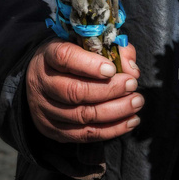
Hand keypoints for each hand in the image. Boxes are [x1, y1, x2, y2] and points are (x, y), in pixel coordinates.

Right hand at [26, 39, 142, 142]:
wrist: (45, 79)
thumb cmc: (75, 58)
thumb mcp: (90, 44)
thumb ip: (113, 49)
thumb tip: (132, 69)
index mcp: (49, 55)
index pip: (65, 57)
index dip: (90, 64)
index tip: (112, 69)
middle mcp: (42, 83)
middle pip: (75, 91)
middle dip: (109, 90)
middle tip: (133, 85)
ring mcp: (44, 109)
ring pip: (81, 116)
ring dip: (115, 111)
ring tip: (136, 102)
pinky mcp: (53, 130)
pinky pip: (84, 135)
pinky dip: (111, 130)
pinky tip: (130, 121)